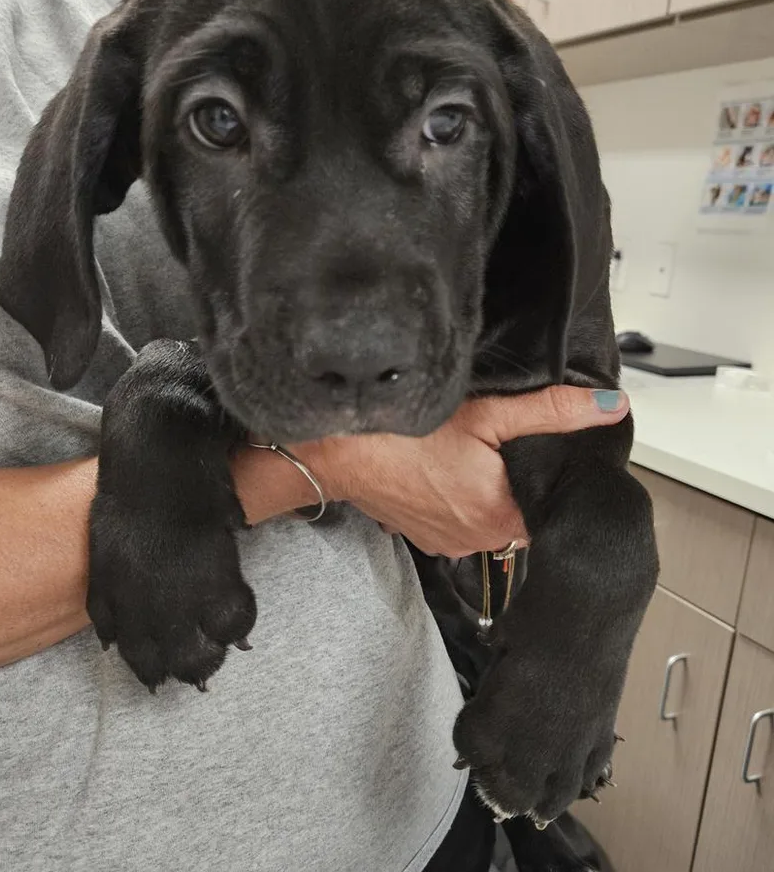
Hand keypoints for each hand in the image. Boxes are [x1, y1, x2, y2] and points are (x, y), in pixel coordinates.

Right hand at [300, 388, 628, 557]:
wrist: (338, 453)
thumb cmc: (406, 435)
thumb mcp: (488, 414)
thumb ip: (551, 412)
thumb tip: (611, 407)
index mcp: (502, 514)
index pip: (551, 506)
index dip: (551, 479)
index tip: (543, 454)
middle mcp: (478, 540)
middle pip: (521, 512)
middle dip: (517, 483)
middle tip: (502, 446)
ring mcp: (448, 543)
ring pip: (490, 519)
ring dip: (487, 494)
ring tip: (473, 459)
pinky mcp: (424, 538)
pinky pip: (459, 524)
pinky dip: (459, 502)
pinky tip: (446, 474)